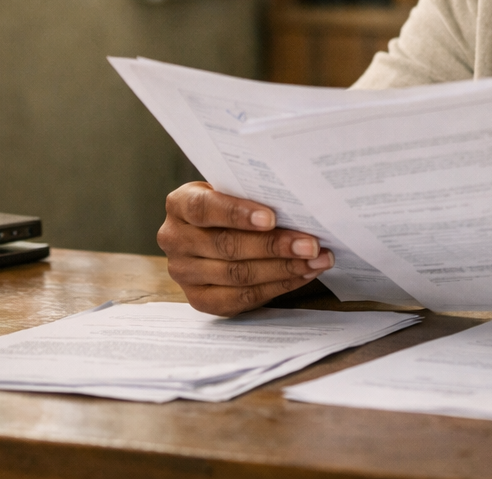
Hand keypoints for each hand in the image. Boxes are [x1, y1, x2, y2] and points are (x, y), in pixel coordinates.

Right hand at [157, 182, 332, 315]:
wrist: (213, 230)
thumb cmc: (232, 204)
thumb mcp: (233, 190)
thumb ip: (253, 195)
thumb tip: (298, 205)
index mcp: (180, 204)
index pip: (204, 208)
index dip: (237, 213)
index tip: (272, 218)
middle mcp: (175, 239)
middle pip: (226, 246)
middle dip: (275, 246)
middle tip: (312, 245)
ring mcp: (183, 273)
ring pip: (237, 275)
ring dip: (283, 269)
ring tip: (317, 261)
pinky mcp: (199, 300)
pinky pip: (241, 298)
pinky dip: (277, 287)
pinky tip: (302, 275)